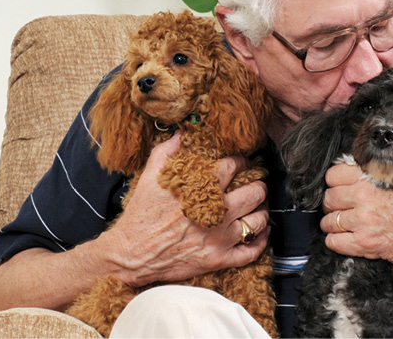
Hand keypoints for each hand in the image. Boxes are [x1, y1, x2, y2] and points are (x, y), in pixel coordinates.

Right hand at [104, 134, 269, 285]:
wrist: (131, 253)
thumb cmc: (141, 215)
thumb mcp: (150, 176)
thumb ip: (167, 150)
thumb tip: (183, 134)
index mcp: (202, 188)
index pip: (234, 166)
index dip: (240, 162)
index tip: (239, 163)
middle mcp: (216, 211)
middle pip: (255, 192)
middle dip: (257, 185)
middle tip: (254, 184)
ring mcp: (220, 238)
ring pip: (259, 220)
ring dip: (261, 211)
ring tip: (256, 207)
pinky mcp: (219, 259)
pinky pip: (252, 251)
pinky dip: (261, 241)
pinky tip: (259, 233)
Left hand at [320, 162, 392, 287]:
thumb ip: (381, 172)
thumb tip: (362, 168)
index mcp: (373, 179)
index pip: (334, 174)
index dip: (335, 182)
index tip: (340, 187)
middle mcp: (364, 198)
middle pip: (328, 198)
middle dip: (332, 204)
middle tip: (341, 208)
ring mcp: (362, 222)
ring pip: (327, 222)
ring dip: (333, 224)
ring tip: (344, 225)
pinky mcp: (365, 244)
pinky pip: (334, 242)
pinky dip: (336, 242)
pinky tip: (346, 240)